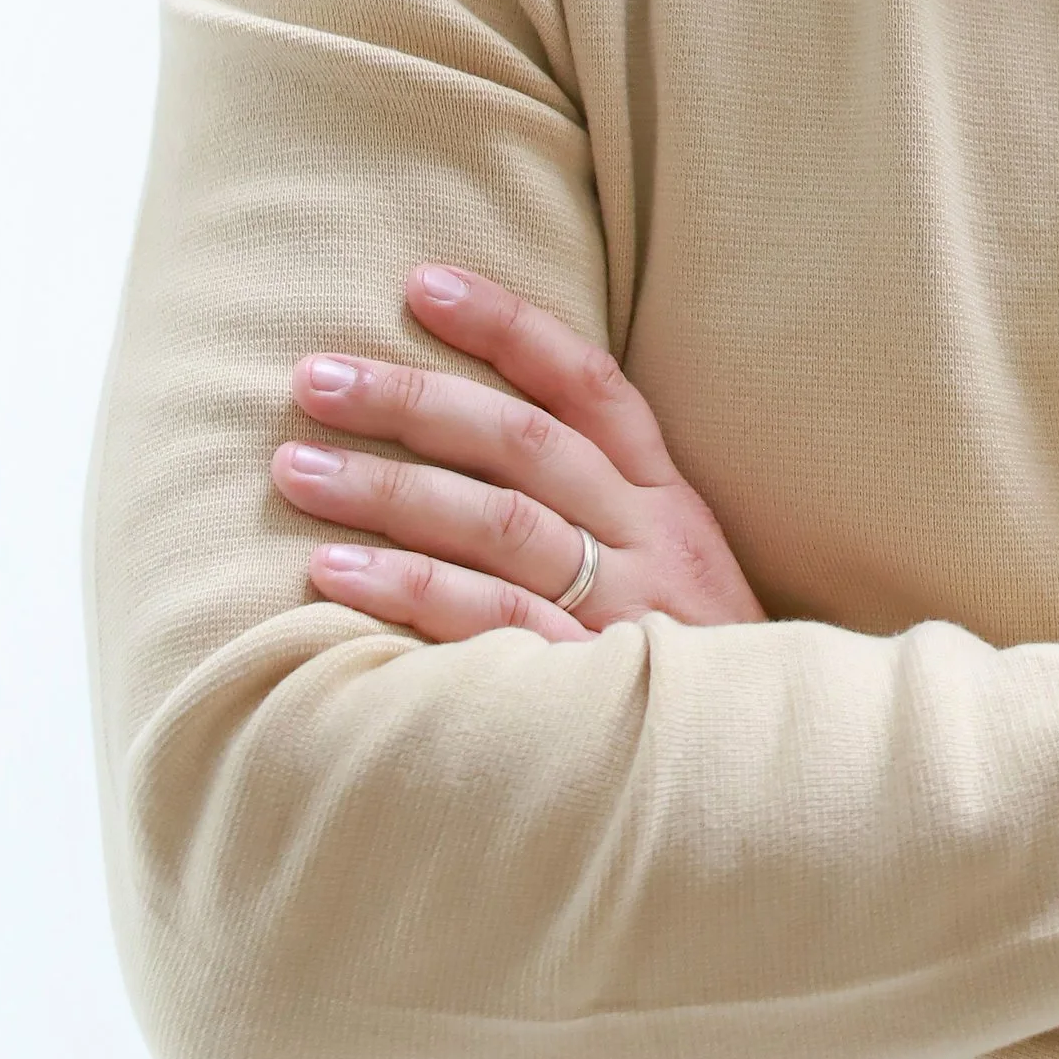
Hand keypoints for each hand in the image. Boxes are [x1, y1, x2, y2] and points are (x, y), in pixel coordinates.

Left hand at [272, 264, 764, 640]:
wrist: (761, 776)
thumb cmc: (697, 668)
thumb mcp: (673, 570)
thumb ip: (597, 509)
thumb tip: (471, 437)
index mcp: (666, 500)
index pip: (590, 386)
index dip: (508, 327)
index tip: (420, 283)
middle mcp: (650, 541)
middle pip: (526, 445)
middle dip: (414, 402)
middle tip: (314, 379)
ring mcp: (624, 613)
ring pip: (500, 526)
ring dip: (391, 490)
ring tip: (296, 469)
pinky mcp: (590, 686)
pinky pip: (492, 625)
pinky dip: (414, 592)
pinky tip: (336, 574)